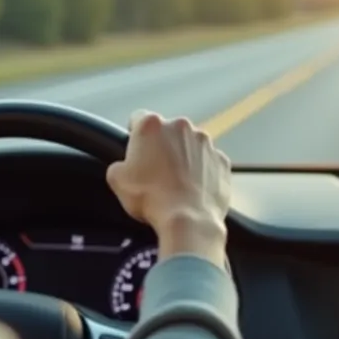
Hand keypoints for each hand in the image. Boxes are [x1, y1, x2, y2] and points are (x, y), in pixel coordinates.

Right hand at [106, 110, 230, 265]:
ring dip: (183, 158)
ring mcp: (205, 143)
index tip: (136, 150)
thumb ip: (118, 164)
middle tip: (154, 173)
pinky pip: (209, 163)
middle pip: (167, 131)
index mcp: (152, 125)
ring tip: (175, 185)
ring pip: (190, 145)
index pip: (138, 118)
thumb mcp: (116, 180)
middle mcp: (181, 126)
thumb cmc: (150, 198)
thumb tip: (124, 167)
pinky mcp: (222, 160)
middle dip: (162, 147)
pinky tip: (193, 191)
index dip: (135, 135)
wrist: (188, 220)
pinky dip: (203, 173)